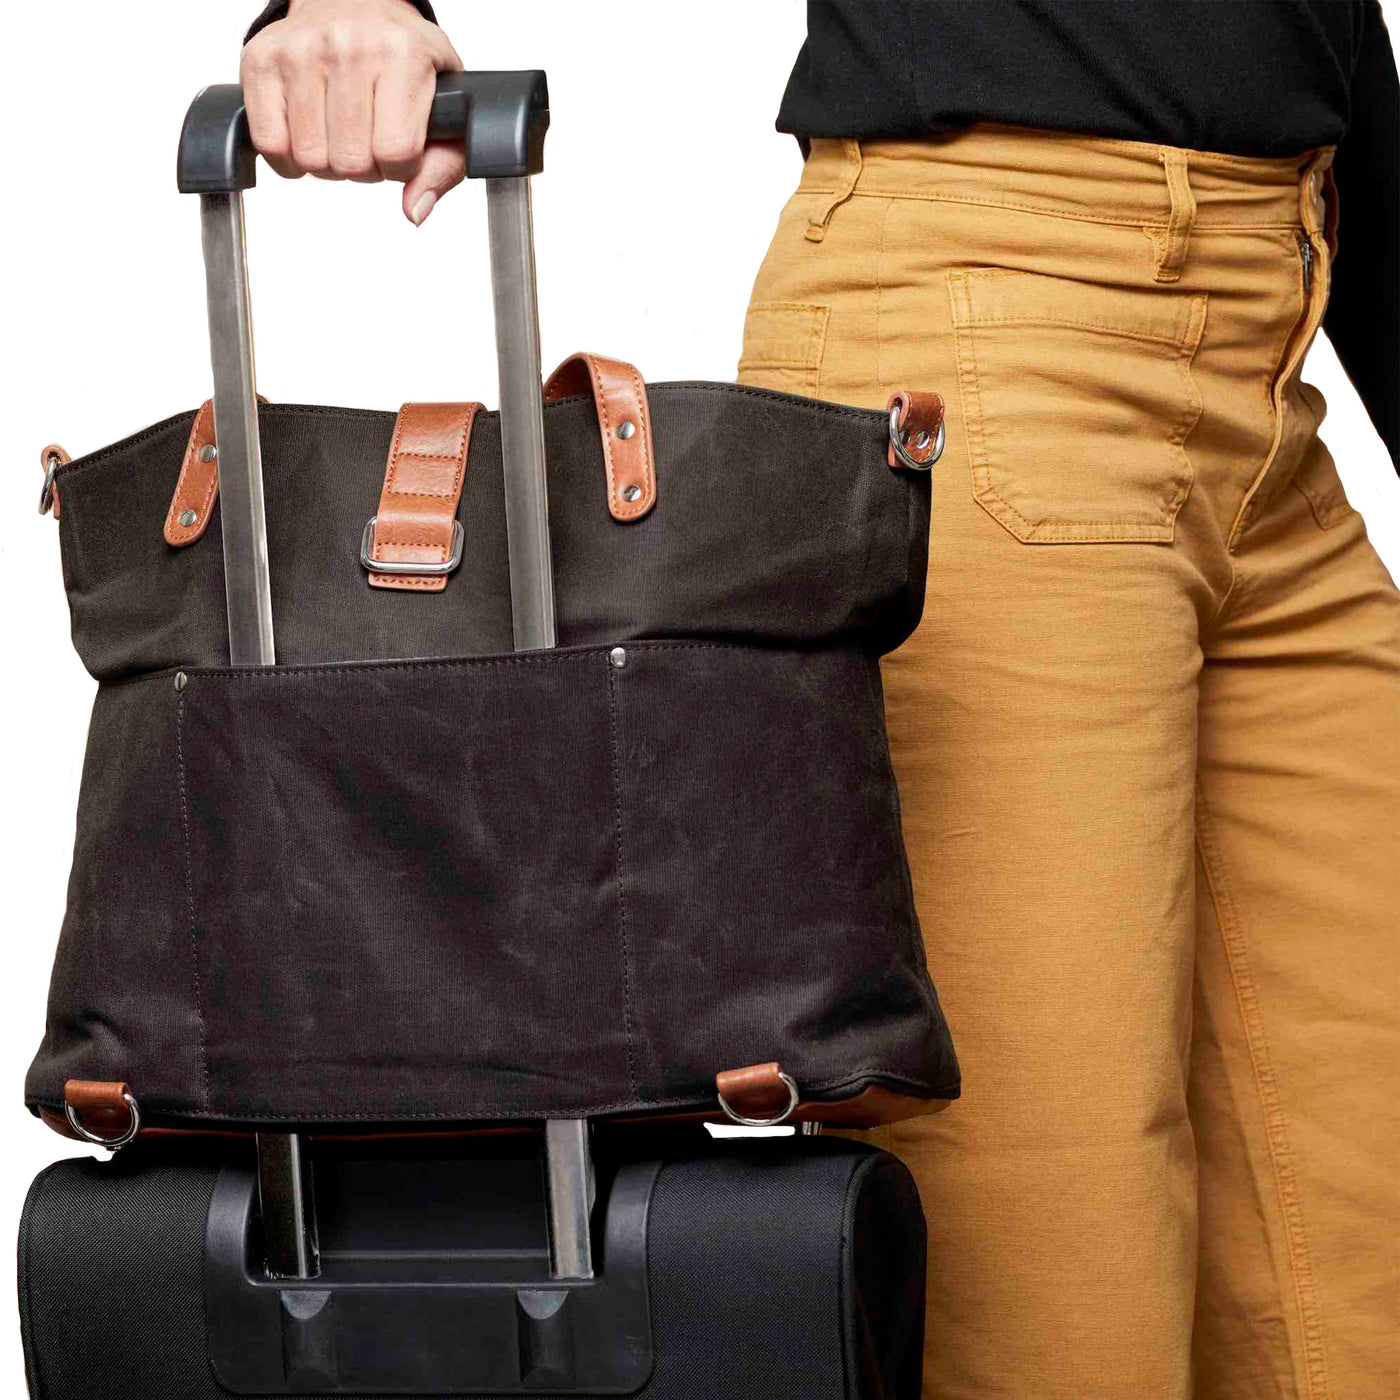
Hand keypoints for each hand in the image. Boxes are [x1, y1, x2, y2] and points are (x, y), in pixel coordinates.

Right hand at [241, 0, 463, 224]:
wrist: (356, 1)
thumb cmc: (404, 57)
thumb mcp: (445, 107)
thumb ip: (442, 168)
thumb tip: (415, 212)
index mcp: (402, 54)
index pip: (396, 153)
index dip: (400, 167)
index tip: (399, 147)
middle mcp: (348, 46)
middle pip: (350, 162)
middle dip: (363, 168)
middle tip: (367, 140)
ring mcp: (299, 50)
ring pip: (310, 158)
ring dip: (327, 163)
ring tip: (339, 134)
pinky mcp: (261, 59)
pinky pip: (269, 143)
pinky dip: (287, 159)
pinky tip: (306, 138)